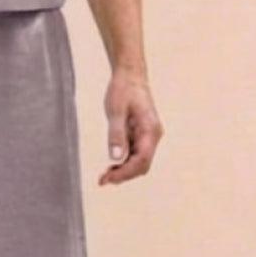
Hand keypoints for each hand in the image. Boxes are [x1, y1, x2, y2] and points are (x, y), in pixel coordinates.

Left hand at [99, 69, 162, 184]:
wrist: (130, 76)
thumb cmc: (123, 90)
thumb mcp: (116, 110)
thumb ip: (116, 134)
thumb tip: (115, 158)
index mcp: (150, 130)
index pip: (141, 160)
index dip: (125, 172)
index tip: (108, 179)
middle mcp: (152, 136)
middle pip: (142, 165)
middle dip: (124, 175)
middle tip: (103, 180)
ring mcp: (148, 136)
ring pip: (138, 162)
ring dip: (123, 171)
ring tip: (104, 176)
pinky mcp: (141, 136)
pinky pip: (134, 154)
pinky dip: (123, 162)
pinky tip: (110, 165)